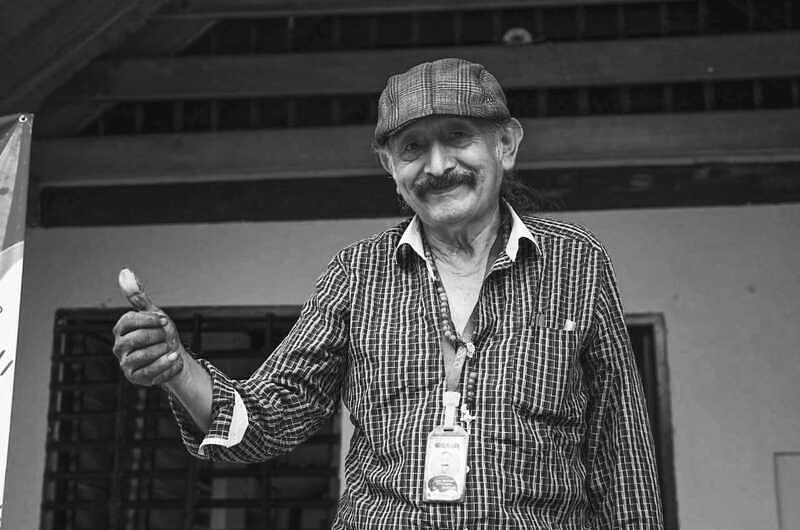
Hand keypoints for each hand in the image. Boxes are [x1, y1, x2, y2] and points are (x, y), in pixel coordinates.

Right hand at [112, 269, 184, 385]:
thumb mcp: (154, 313)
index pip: (129, 320)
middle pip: (137, 338)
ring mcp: (126, 364)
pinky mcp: (136, 379)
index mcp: (121, 329)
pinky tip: (175, 359)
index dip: (150, 319)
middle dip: (159, 336)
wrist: (175, 356)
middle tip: (166, 336)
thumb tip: (124, 271)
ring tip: (170, 348)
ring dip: (163, 350)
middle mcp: (119, 347)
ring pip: (144, 356)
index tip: (164, 320)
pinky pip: (152, 373)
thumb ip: (138, 296)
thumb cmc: (162, 333)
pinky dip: (167, 365)